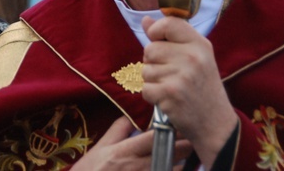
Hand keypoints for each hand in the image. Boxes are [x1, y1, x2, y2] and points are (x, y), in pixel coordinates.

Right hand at [71, 116, 190, 169]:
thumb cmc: (89, 170)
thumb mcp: (99, 148)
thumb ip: (116, 132)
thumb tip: (130, 118)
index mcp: (124, 152)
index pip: (153, 139)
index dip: (171, 132)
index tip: (183, 126)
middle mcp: (135, 167)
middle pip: (167, 155)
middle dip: (183, 148)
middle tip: (194, 141)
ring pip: (167, 170)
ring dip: (179, 165)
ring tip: (189, 157)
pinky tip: (174, 168)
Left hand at [141, 16, 236, 166]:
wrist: (216, 123)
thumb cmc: (203, 87)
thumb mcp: (195, 57)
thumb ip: (170, 37)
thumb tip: (145, 19)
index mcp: (200, 44)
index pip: (168, 23)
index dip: (156, 31)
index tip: (160, 42)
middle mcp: (192, 57)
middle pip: (150, 49)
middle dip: (154, 62)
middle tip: (171, 74)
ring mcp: (181, 76)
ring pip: (145, 70)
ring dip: (153, 81)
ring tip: (173, 87)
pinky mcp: (170, 94)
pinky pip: (145, 88)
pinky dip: (152, 96)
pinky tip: (168, 99)